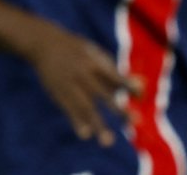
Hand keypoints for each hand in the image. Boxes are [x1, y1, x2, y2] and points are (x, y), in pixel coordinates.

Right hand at [24, 21, 141, 146]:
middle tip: (134, 121)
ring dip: (98, 125)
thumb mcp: (94, 53)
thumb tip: (132, 86)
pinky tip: (86, 134)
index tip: (141, 94)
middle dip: (119, 109)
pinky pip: (70, 111)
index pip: (113, 76)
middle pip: (103, 95)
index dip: (127, 85)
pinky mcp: (59, 95)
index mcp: (94, 63)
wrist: (45, 45)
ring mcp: (70, 87)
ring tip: (108, 141)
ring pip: (86, 109)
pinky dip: (78, 123)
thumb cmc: (77, 50)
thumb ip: (111, 69)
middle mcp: (83, 76)